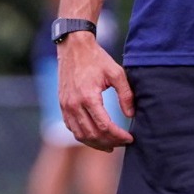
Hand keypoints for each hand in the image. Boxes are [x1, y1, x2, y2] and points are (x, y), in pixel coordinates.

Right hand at [56, 35, 134, 149]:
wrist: (73, 48)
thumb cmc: (96, 59)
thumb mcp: (116, 73)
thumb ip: (126, 94)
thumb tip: (131, 115)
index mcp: (88, 97)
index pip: (104, 126)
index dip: (118, 136)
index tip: (130, 138)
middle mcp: (74, 105)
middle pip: (92, 135)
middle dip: (109, 142)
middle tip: (123, 143)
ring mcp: (66, 107)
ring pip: (80, 135)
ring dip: (96, 144)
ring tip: (110, 145)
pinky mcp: (62, 106)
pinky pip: (72, 128)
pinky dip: (84, 136)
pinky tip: (95, 136)